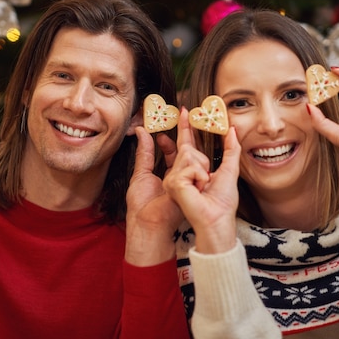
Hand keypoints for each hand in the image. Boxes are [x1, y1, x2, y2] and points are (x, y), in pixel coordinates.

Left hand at [125, 127, 183, 265]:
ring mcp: (191, 183)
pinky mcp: (195, 189)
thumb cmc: (142, 206)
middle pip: (189, 152)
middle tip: (184, 114)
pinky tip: (178, 167)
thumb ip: (145, 152)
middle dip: (187, 133)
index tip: (168, 125)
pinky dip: (188, 165)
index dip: (173, 137)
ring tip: (172, 147)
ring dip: (185, 149)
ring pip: (196, 158)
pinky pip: (197, 169)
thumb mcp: (141, 173)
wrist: (147, 224)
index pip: (175, 151)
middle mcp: (183, 177)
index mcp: (171, 174)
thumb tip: (142, 132)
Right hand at [163, 108, 240, 253]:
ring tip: (202, 186)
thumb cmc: (222, 201)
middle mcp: (178, 173)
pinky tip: (197, 189)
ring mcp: (173, 178)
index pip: (186, 143)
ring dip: (203, 170)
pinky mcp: (172, 183)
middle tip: (205, 180)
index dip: (186, 127)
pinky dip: (200, 176)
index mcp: (190, 168)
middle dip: (202, 162)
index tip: (185, 110)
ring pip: (189, 154)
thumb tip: (232, 129)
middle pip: (188, 148)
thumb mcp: (230, 169)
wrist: (217, 219)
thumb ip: (231, 148)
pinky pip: (190, 166)